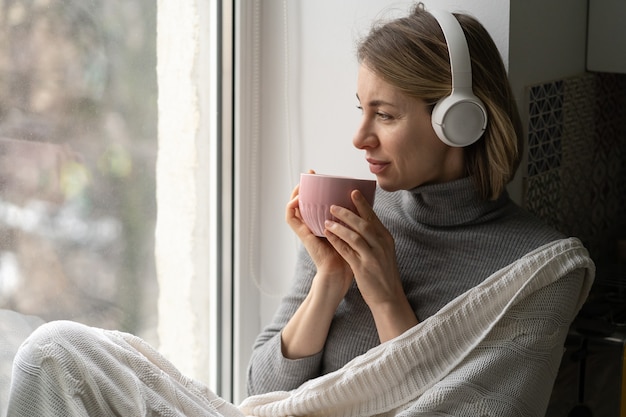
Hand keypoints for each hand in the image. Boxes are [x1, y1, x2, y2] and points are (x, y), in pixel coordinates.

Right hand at [285, 184, 352, 299]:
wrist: (342, 273)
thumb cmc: (350, 255)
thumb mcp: (354, 230)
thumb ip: (355, 217)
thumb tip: (366, 198)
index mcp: (325, 222)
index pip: (316, 200)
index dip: (316, 187)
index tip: (320, 174)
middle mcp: (313, 223)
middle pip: (304, 200)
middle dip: (306, 185)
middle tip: (311, 173)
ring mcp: (306, 228)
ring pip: (294, 206)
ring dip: (295, 192)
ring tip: (302, 182)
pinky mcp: (303, 234)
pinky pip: (291, 218)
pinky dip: (291, 206)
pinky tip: (298, 198)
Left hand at [324, 190, 417, 340]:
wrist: (388, 297)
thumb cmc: (383, 273)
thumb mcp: (384, 251)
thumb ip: (375, 236)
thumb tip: (363, 220)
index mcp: (386, 238)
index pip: (373, 217)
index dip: (362, 204)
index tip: (352, 192)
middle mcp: (381, 245)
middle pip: (363, 223)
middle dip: (347, 213)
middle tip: (333, 205)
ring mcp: (372, 256)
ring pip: (354, 236)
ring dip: (339, 226)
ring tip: (327, 220)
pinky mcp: (363, 268)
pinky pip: (347, 251)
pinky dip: (337, 242)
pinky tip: (328, 236)